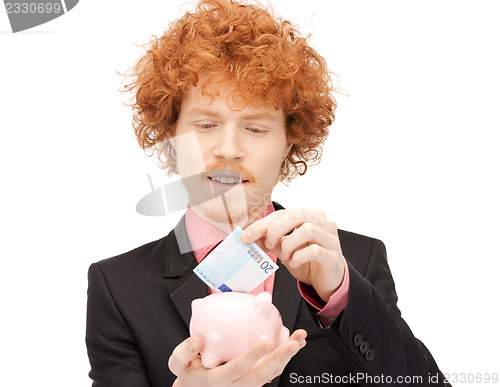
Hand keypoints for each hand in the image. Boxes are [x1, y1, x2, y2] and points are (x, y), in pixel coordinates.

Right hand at [168, 329, 306, 386]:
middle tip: (293, 343)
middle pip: (264, 374)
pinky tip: (292, 344)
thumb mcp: (178, 366)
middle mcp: (237, 385)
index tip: (267, 343)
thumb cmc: (190, 377)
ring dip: (287, 357)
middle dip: (281, 358)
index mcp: (219, 380)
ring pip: (272, 374)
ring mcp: (247, 385)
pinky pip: (272, 371)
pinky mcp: (254, 381)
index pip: (239, 368)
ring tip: (299, 340)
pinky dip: (284, 358)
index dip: (254, 356)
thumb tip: (196, 341)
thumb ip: (183, 354)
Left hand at [241, 209, 344, 301]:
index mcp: (310, 215)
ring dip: (289, 244)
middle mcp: (324, 222)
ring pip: (307, 230)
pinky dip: (299, 256)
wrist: (327, 281)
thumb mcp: (285, 249)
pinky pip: (315, 250)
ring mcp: (331, 238)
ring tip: (285, 256)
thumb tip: (249, 236)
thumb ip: (270, 241)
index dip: (263, 223)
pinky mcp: (333, 256)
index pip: (283, 213)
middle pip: (296, 216)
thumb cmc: (307, 261)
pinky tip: (294, 262)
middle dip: (275, 230)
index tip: (246, 235)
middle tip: (268, 245)